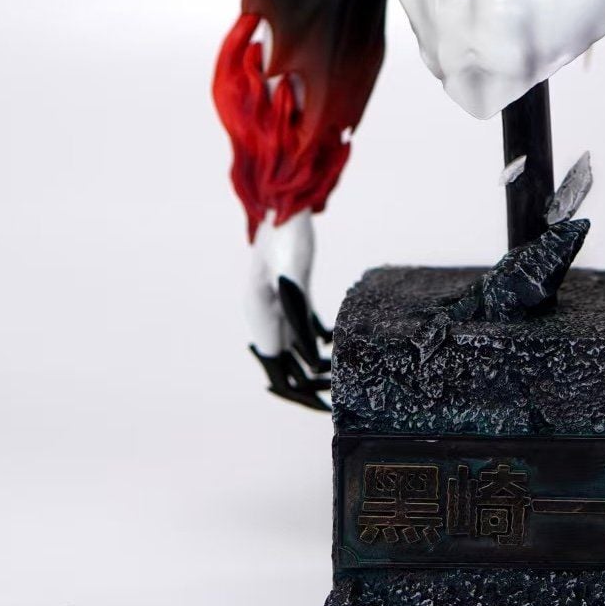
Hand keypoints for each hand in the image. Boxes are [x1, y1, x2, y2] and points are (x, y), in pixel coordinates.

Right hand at [245, 209, 332, 411]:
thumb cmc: (287, 231)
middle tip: (339, 397)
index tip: (323, 406)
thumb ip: (297, 309)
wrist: (284, 199)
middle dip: (310, 387)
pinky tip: (334, 343)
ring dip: (317, 365)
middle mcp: (265, 316)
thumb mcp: (293, 270)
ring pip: (295, 349)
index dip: (298, 393)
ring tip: (344, 373)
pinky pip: (302, 327)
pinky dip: (316, 340)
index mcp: (261, 315)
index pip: (277, 371)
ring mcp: (277, 305)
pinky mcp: (291, 291)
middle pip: (286, 367)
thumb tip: (310, 353)